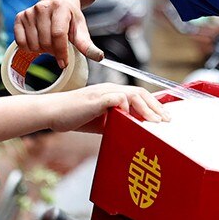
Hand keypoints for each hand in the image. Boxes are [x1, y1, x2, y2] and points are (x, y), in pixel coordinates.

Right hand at [16, 0, 99, 69]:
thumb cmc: (70, 15)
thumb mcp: (80, 27)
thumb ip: (87, 44)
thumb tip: (99, 57)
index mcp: (60, 8)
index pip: (58, 34)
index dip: (61, 52)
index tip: (64, 63)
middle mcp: (42, 8)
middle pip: (45, 42)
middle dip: (53, 51)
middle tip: (58, 47)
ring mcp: (29, 12)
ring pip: (32, 44)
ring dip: (41, 50)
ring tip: (49, 42)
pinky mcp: (20, 17)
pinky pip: (20, 42)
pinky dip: (28, 47)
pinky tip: (37, 41)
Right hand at [51, 84, 169, 133]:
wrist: (51, 113)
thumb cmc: (73, 117)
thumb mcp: (101, 121)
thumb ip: (116, 122)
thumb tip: (134, 130)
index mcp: (112, 93)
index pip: (139, 95)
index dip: (153, 105)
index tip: (164, 117)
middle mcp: (110, 89)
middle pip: (141, 93)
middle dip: (156, 107)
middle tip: (166, 121)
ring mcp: (103, 92)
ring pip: (133, 94)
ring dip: (147, 109)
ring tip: (155, 122)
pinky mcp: (96, 99)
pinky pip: (117, 99)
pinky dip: (126, 107)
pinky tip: (130, 118)